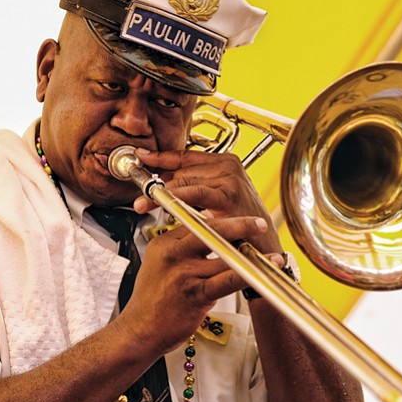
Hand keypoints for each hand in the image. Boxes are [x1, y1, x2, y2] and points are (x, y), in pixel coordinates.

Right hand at [117, 213, 269, 354]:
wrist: (139, 331)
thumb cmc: (151, 300)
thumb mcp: (158, 263)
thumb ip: (181, 245)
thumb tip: (208, 225)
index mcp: (164, 244)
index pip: (195, 222)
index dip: (221, 220)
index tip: (239, 218)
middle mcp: (173, 255)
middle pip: (211, 231)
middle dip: (239, 225)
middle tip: (259, 224)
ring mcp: (184, 274)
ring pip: (223, 256)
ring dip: (250, 254)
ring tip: (271, 255)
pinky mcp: (195, 294)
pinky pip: (226, 281)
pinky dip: (247, 274)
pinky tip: (261, 272)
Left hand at [132, 148, 282, 256]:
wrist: (262, 245)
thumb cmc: (239, 224)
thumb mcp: (214, 200)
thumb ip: (192, 188)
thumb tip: (161, 181)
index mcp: (224, 162)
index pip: (185, 155)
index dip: (161, 157)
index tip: (141, 156)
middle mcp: (228, 165)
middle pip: (181, 170)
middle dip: (157, 183)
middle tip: (139, 195)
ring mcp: (230, 178)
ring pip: (184, 181)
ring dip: (161, 193)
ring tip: (144, 203)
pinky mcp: (229, 194)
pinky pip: (195, 194)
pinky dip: (177, 199)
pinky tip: (163, 206)